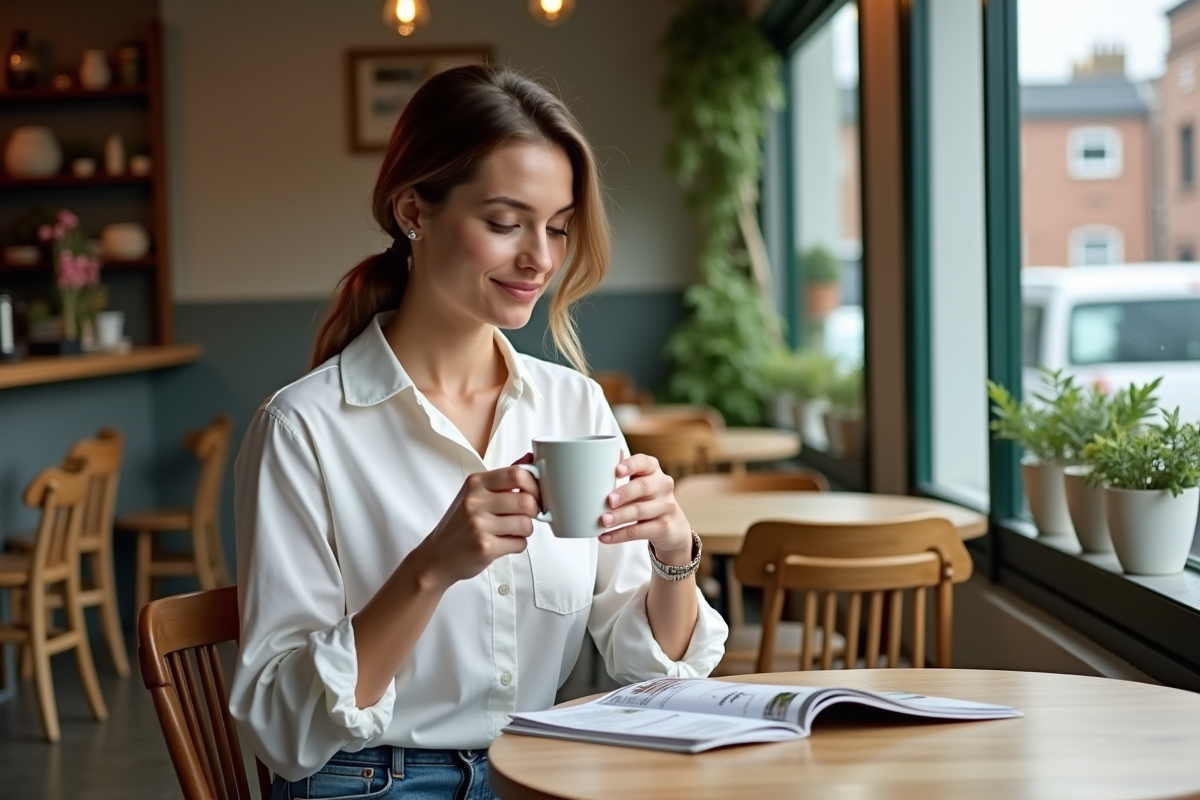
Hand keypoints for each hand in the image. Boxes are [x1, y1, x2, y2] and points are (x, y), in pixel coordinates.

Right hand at [415, 456, 540, 589]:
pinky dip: (518, 545)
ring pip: (526, 524)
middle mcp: (475, 501)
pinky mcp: (485, 547)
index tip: (535, 494)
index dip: (534, 485)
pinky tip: (504, 543)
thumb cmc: (461, 524)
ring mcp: (479, 525)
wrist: (437, 557)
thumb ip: (504, 477)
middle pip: (525, 500)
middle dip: (533, 510)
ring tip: (512, 531)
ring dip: (526, 530)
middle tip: (526, 515)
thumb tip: (532, 456)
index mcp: (476, 483)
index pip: (517, 474)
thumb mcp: (476, 494)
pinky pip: (520, 544)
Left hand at [598, 453, 693, 564]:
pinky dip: (620, 535)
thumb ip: (624, 472)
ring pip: (641, 511)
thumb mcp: (639, 483)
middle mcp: (663, 486)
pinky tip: (605, 536)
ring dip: (620, 516)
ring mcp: (666, 507)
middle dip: (624, 493)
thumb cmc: (648, 500)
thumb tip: (605, 455)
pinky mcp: (665, 527)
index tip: (617, 470)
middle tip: (609, 500)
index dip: (631, 465)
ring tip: (603, 520)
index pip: (644, 462)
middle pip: (643, 487)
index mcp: (653, 470)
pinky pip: (640, 531)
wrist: (673, 527)